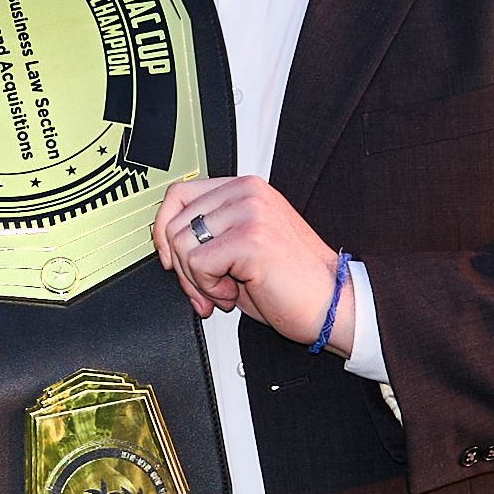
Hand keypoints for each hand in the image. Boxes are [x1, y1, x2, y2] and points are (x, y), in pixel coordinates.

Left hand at [153, 175, 343, 344]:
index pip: (179, 193)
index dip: (163, 231)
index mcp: (245, 188)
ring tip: (224, 290)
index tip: (170, 258)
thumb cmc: (290, 283)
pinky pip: (197, 263)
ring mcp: (250, 212)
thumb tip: (164, 241)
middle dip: (181, 267)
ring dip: (196, 280)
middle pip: (174, 222)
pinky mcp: (250, 238)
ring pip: (181, 244)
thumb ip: (209, 233)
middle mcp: (247, 192)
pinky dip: (209, 288)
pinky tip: (234, 292)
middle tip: (206, 289)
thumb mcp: (241, 247)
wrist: (330, 305)